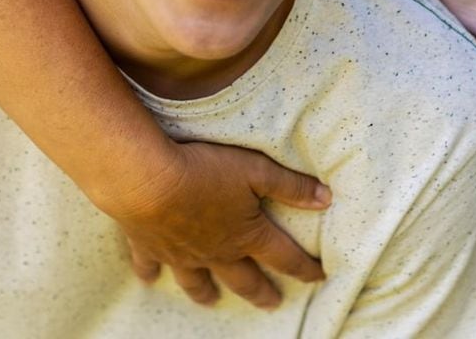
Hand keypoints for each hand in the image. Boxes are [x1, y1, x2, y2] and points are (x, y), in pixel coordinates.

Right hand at [109, 140, 330, 308]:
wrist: (148, 183)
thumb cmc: (207, 171)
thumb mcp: (258, 171)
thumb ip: (292, 186)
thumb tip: (327, 200)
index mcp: (246, 234)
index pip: (283, 255)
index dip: (304, 267)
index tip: (319, 277)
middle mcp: (216, 252)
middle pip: (244, 278)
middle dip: (261, 291)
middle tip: (273, 303)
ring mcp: (182, 254)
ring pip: (198, 281)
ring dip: (207, 292)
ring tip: (213, 301)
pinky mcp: (150, 247)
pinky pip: (151, 267)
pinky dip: (151, 274)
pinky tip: (151, 280)